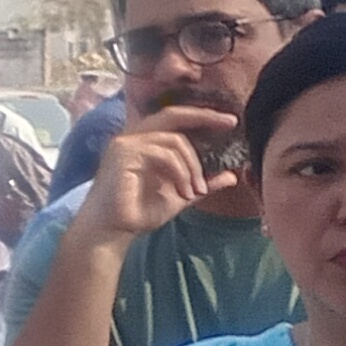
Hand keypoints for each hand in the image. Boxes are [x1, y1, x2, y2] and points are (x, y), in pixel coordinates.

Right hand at [79, 117, 221, 249]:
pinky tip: (185, 193)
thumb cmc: (140, 212)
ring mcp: (126, 144)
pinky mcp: (123, 154)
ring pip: (174, 141)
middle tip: (230, 123)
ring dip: (193, 166)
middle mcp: (133, 137)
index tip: (230, 123)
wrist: (113, 231)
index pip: (175, 119)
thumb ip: (202, 182)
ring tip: (197, 191)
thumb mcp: (180, 195)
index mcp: (145, 142)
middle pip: (173, 115)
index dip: (202, 117)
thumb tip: (232, 175)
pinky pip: (164, 155)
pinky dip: (181, 173)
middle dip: (204, 117)